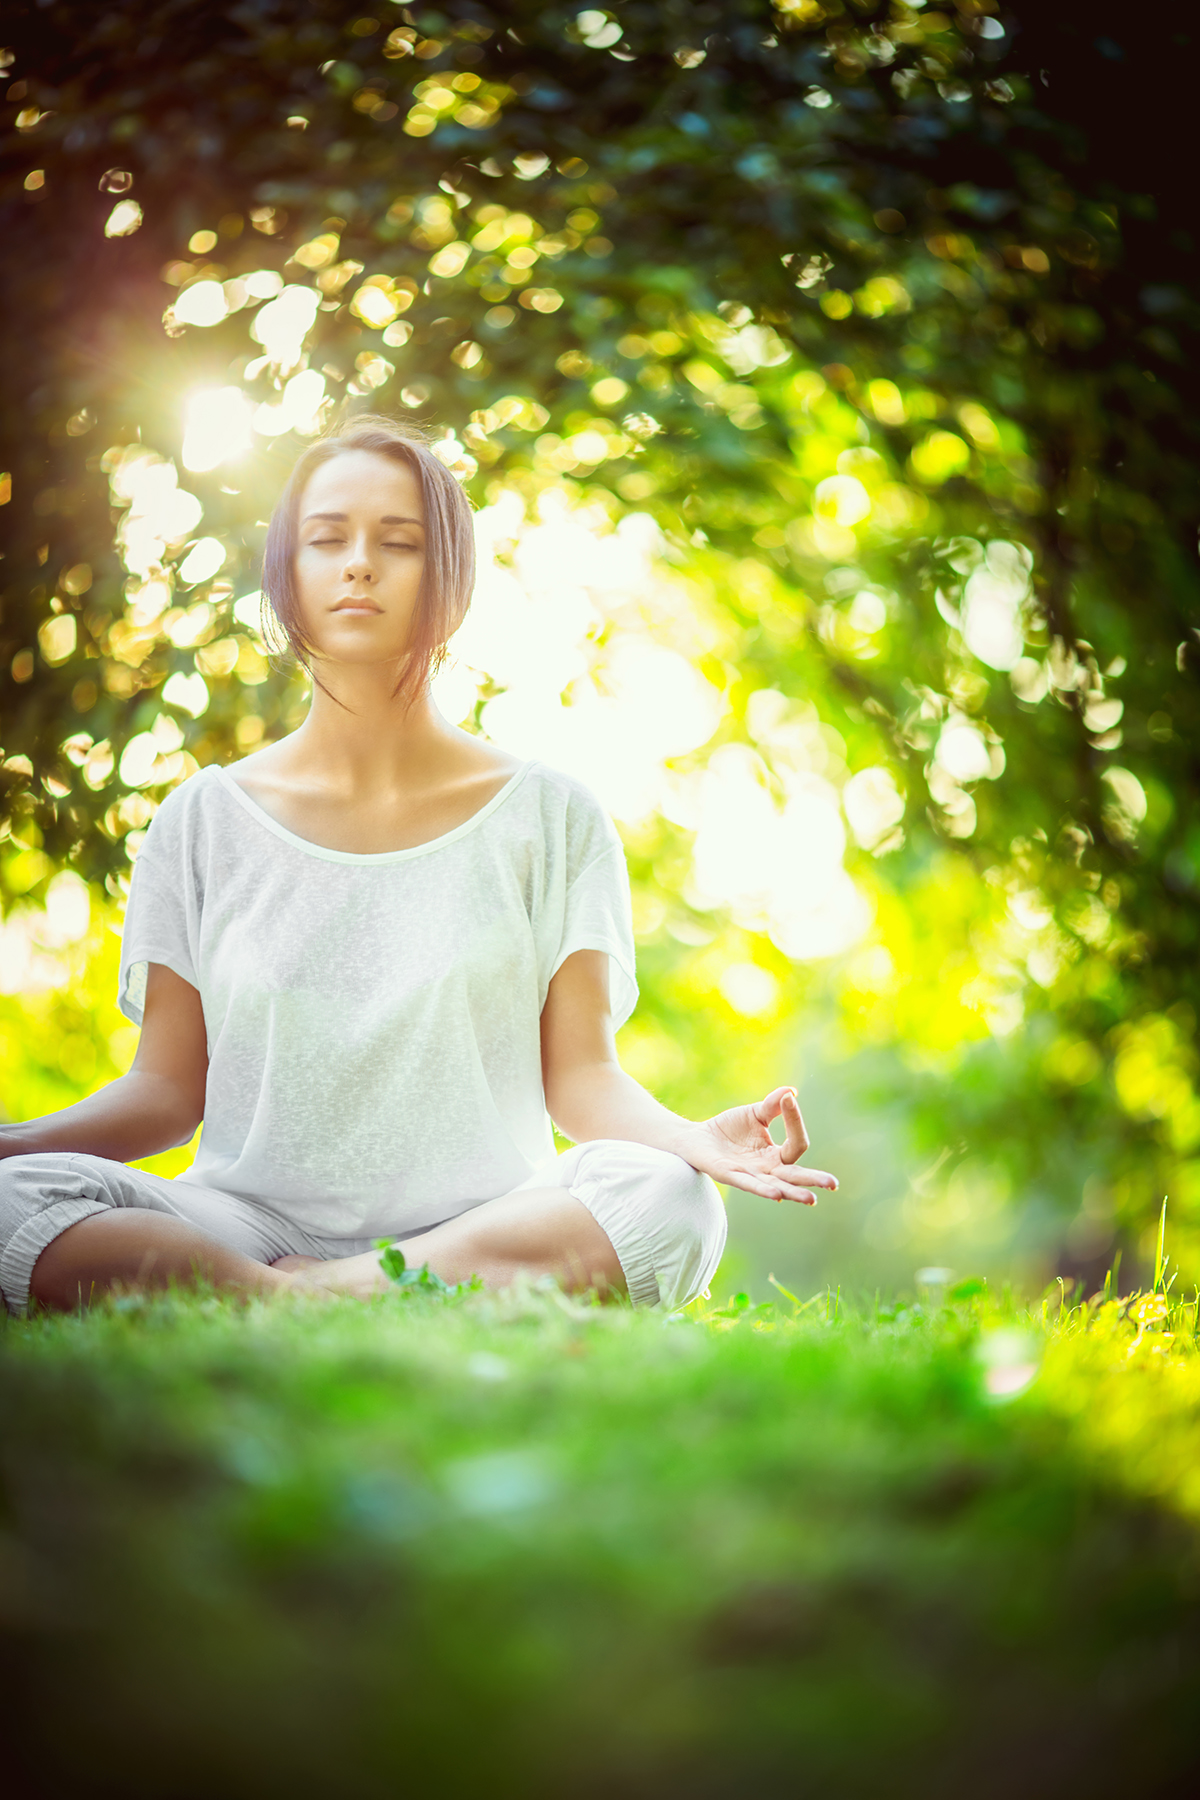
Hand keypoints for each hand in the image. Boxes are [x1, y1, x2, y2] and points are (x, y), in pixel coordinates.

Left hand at [680, 1087, 837, 1204]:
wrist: (696, 1137)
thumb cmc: (728, 1129)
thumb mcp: (755, 1113)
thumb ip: (773, 1106)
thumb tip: (792, 1093)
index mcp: (775, 1155)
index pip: (796, 1144)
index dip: (795, 1122)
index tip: (789, 1100)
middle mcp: (766, 1168)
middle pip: (794, 1175)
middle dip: (813, 1180)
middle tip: (833, 1184)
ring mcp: (749, 1174)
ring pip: (775, 1185)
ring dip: (793, 1192)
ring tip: (811, 1199)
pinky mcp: (728, 1175)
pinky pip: (748, 1184)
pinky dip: (762, 1189)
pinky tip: (776, 1195)